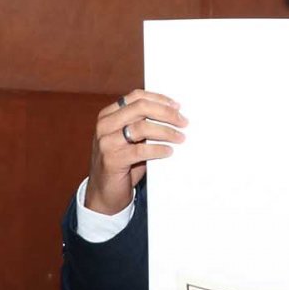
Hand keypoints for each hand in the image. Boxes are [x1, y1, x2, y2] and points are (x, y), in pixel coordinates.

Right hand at [84, 89, 186, 214]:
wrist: (105, 192)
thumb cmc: (122, 163)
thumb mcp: (129, 139)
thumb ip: (143, 124)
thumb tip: (175, 115)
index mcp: (108, 115)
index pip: (136, 97)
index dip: (159, 99)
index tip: (177, 106)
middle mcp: (105, 125)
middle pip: (140, 108)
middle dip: (166, 113)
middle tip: (183, 122)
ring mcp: (106, 142)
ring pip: (141, 127)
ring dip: (166, 131)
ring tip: (180, 137)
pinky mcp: (111, 160)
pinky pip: (140, 151)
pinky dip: (158, 149)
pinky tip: (169, 151)